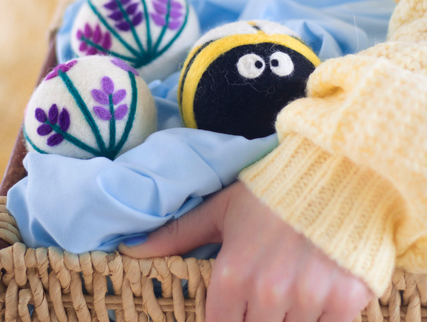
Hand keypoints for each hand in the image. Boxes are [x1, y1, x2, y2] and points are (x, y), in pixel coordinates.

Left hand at [119, 181, 372, 321]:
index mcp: (233, 274)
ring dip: (288, 316)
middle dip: (256, 315)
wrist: (330, 171)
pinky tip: (316, 288)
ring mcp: (311, 300)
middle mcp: (269, 294)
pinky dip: (319, 316)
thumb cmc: (270, 191)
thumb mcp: (221, 208)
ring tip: (290, 281)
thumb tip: (131, 249)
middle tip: (263, 288)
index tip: (235, 306)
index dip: (226, 318)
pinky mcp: (346, 301)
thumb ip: (178, 234)